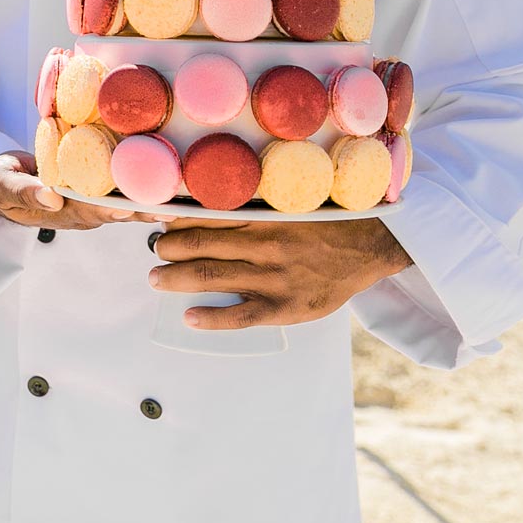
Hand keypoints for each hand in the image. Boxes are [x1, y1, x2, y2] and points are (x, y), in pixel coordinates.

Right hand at [0, 151, 171, 230]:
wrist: (10, 182)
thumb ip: (24, 191)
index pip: (88, 212)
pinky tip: (173, 186)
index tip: (126, 208)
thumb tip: (51, 199)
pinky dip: (148, 189)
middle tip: (170, 207)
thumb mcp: (4, 184)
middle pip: (117, 212)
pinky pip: (126, 192)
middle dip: (143, 209)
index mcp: (61, 211)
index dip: (108, 210)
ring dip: (153, 202)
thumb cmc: (5, 182)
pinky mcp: (101, 192)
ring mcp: (93, 204)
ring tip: (183, 201)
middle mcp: (83, 212)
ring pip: (127, 204)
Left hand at [149, 217, 413, 329]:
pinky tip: (190, 316)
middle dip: (169, 248)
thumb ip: (254, 207)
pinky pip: (241, 315)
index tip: (158, 222)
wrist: (369, 248)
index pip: (206, 217)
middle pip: (201, 246)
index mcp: (262, 218)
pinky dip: (211, 317)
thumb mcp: (289, 205)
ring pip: (213, 277)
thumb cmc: (324, 226)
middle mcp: (263, 245)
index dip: (177, 221)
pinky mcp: (284, 307)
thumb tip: (210, 206)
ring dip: (177, 278)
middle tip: (153, 250)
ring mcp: (273, 278)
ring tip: (156, 278)